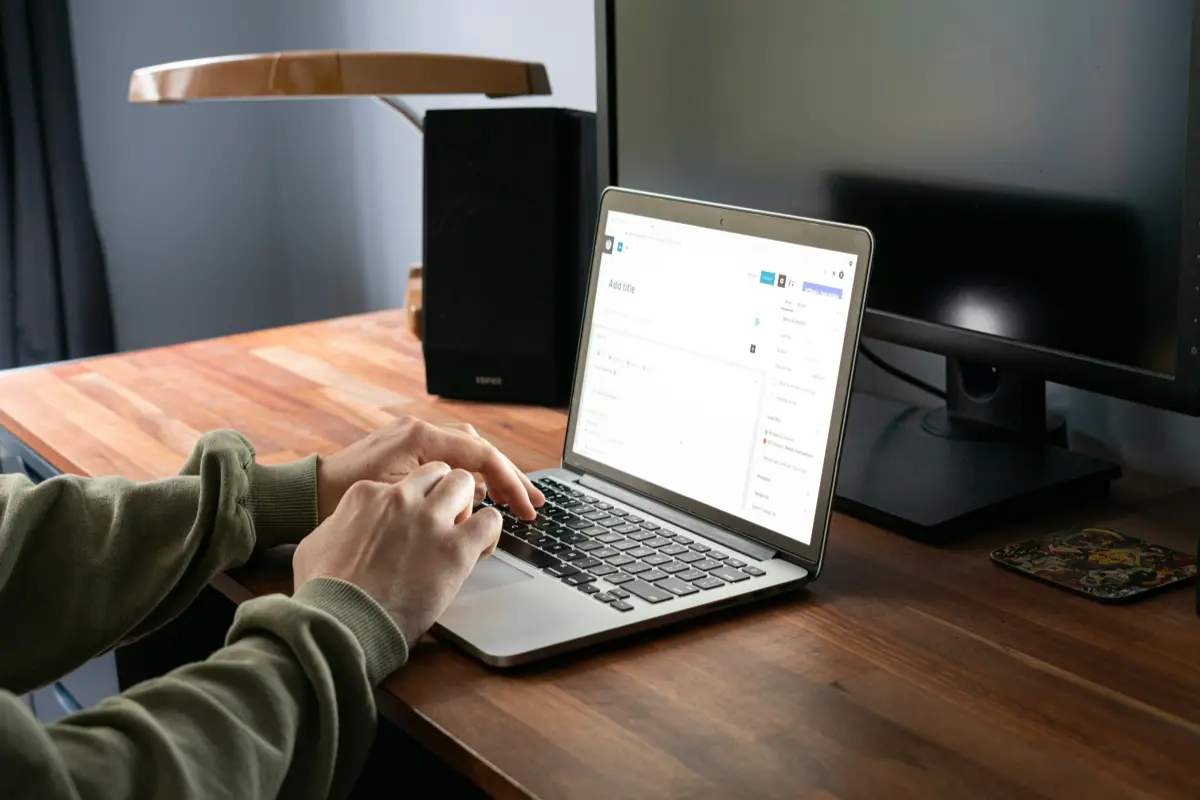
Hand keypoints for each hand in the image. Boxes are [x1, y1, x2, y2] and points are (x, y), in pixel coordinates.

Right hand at [293, 462, 501, 644]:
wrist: (341, 624)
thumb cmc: (325, 593)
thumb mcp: (315, 545)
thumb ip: (338, 526)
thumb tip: (344, 525)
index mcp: (366, 494)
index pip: (404, 482)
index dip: (413, 504)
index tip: (414, 524)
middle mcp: (399, 498)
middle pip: (437, 473)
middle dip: (444, 493)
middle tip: (443, 520)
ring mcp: (429, 520)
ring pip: (464, 483)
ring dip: (467, 505)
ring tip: (461, 531)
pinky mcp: (455, 547)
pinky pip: (490, 520)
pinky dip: (489, 531)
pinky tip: (478, 548)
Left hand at [316, 417, 543, 521]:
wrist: (306, 496)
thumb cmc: (341, 501)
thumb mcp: (395, 503)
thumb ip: (439, 500)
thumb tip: (479, 508)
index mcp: (418, 438)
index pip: (480, 456)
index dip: (509, 483)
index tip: (526, 508)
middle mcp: (418, 431)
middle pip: (480, 449)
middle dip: (510, 477)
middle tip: (534, 503)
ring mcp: (412, 439)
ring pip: (467, 451)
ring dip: (492, 475)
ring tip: (513, 500)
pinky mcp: (406, 451)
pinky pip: (450, 458)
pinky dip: (469, 475)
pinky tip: (479, 497)